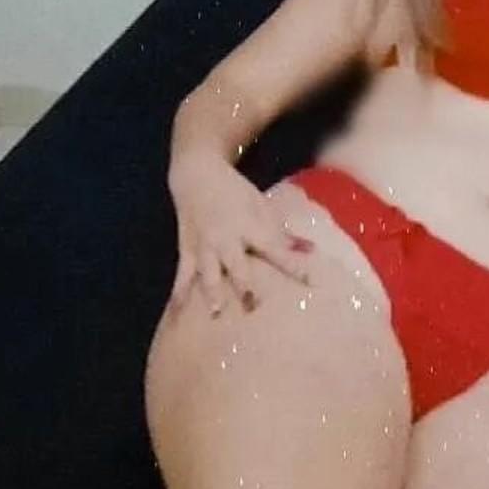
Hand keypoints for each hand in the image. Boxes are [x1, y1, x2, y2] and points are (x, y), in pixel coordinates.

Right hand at [167, 153, 314, 317]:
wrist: (196, 176)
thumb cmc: (235, 192)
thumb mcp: (261, 206)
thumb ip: (283, 233)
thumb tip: (311, 250)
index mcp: (250, 226)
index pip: (275, 249)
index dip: (292, 265)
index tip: (310, 281)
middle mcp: (226, 238)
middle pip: (238, 265)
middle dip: (246, 286)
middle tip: (255, 307)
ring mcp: (204, 245)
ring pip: (209, 272)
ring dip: (212, 291)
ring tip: (215, 312)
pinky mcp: (186, 250)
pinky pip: (183, 274)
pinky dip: (180, 292)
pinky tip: (177, 312)